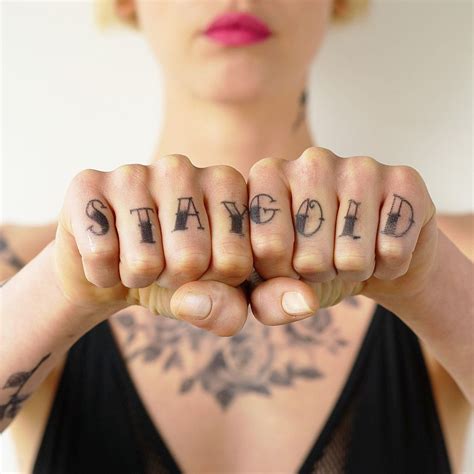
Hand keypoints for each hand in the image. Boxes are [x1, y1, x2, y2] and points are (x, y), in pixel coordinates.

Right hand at [54, 155, 252, 334]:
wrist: (113, 267)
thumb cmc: (173, 274)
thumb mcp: (211, 295)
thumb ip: (227, 308)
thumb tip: (195, 302)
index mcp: (226, 183)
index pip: (235, 260)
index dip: (214, 283)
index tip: (203, 268)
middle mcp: (182, 167)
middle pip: (191, 259)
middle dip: (175, 281)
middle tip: (164, 264)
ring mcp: (134, 171)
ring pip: (144, 260)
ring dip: (138, 278)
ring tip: (137, 257)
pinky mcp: (87, 183)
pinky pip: (100, 253)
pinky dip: (102, 273)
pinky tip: (107, 254)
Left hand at [247, 146, 437, 324]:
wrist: (372, 253)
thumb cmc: (316, 262)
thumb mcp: (280, 283)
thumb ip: (266, 299)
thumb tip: (300, 299)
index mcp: (269, 175)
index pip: (265, 247)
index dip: (280, 275)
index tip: (288, 264)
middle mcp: (311, 160)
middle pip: (309, 257)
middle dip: (319, 275)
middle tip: (326, 258)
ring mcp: (359, 166)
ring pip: (353, 257)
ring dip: (354, 271)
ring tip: (352, 252)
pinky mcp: (404, 179)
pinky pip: (393, 250)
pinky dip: (389, 266)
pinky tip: (382, 247)